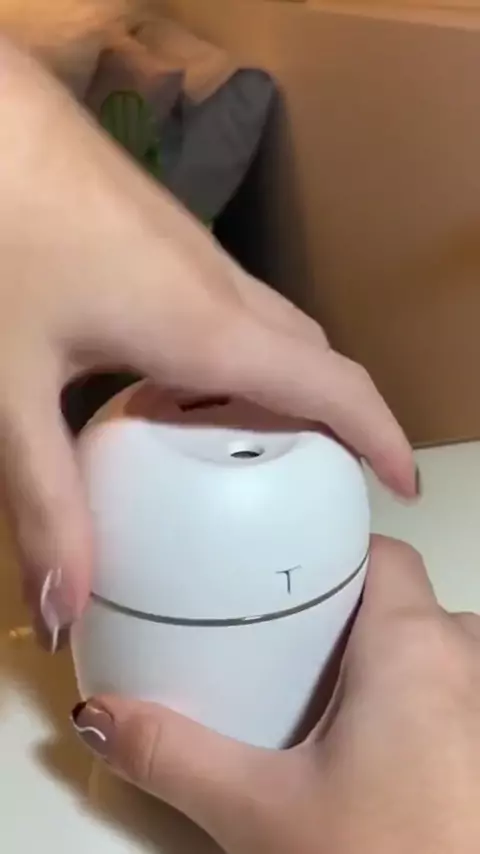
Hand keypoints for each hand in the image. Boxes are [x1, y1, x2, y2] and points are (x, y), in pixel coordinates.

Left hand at [0, 39, 414, 647]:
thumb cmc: (3, 235)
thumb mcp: (13, 384)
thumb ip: (43, 497)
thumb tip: (65, 606)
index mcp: (206, 328)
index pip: (332, 386)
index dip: (381, 437)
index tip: (402, 485)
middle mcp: (218, 285)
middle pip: (310, 357)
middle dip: (335, 419)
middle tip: (318, 482)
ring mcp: (193, 252)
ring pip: (271, 328)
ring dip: (283, 386)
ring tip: (254, 449)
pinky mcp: (161, 237)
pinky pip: (230, 306)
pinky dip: (237, 356)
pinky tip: (179, 381)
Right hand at [71, 538, 479, 853]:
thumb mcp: (261, 811)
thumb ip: (174, 755)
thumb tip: (102, 716)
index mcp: (414, 646)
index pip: (383, 555)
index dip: (335, 557)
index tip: (286, 577)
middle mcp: (468, 662)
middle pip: (405, 605)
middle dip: (349, 620)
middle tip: (291, 652)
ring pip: (438, 653)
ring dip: (390, 666)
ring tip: (330, 705)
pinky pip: (460, 697)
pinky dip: (423, 705)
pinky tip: (377, 756)